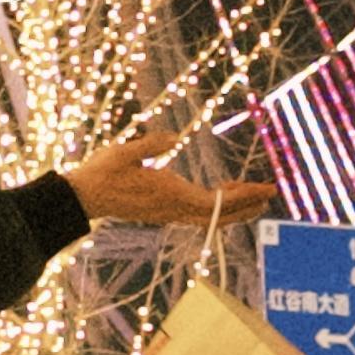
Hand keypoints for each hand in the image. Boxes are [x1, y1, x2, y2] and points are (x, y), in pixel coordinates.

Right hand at [60, 127, 270, 231]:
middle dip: (247, 205)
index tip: (264, 189)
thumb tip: (173, 138)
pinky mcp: (164, 211)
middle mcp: (173, 208)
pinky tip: (222, 192)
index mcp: (169, 193)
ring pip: (210, 217)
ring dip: (234, 208)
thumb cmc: (102, 172)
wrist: (84, 196)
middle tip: (270, 193)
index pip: (216, 203)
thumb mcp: (124, 152)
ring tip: (254, 196)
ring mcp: (169, 212)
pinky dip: (217, 206)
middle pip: (219, 214)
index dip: (243, 197)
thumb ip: (150, 145)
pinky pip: (199, 213)